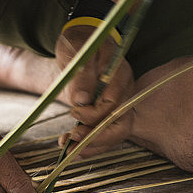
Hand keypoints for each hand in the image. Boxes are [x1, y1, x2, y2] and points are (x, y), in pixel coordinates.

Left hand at [56, 24, 135, 157]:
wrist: (80, 40)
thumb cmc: (79, 43)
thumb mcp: (78, 53)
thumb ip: (81, 75)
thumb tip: (82, 100)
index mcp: (120, 74)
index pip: (114, 104)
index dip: (94, 114)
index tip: (73, 112)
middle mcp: (124, 91)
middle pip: (121, 124)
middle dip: (98, 138)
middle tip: (73, 142)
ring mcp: (117, 102)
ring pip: (114, 132)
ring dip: (92, 145)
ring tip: (69, 152)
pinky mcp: (107, 110)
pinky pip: (104, 131)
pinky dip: (90, 142)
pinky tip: (73, 149)